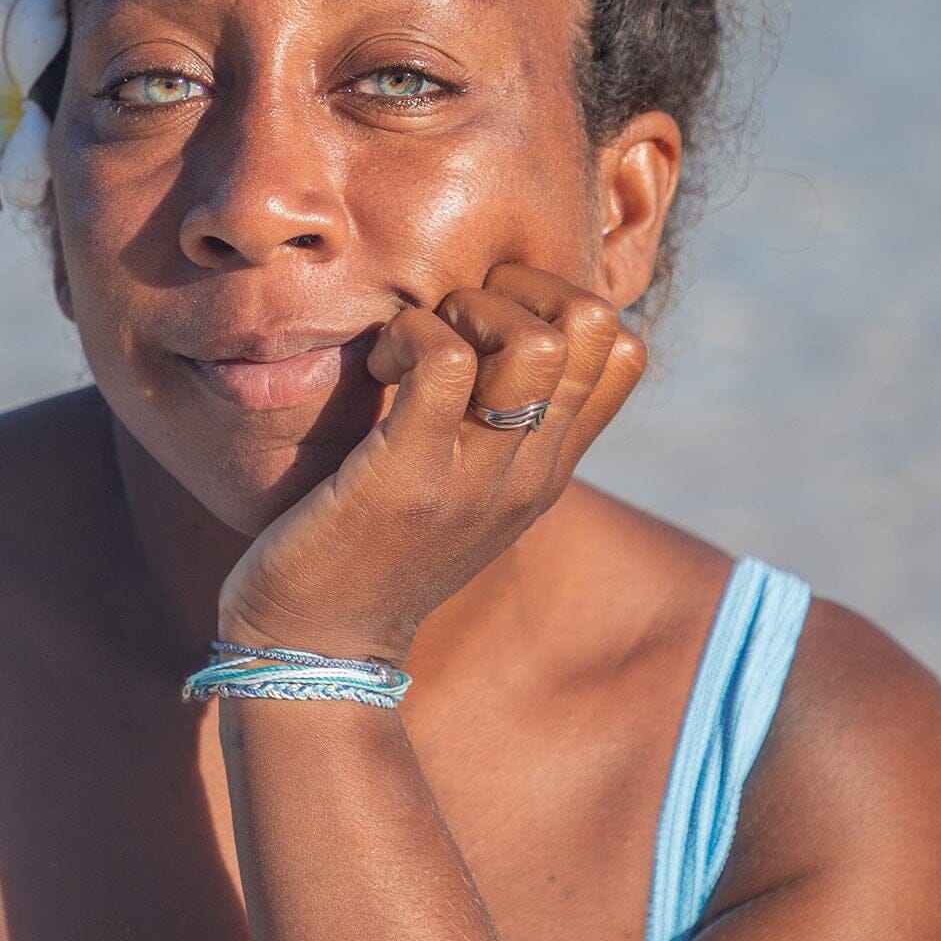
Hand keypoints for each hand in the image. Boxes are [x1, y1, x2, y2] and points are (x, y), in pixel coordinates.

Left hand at [216, 263, 648, 664]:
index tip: (484, 324)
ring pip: (534, 339)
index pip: (623, 348)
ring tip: (409, 347)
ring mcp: (478, 477)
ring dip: (461, 310)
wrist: (317, 650)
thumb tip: (488, 334)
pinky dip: (408, 335)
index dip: (556, 299)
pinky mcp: (411, 477)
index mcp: (549, 466)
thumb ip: (491, 426)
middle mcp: (532, 469)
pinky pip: (444, 359)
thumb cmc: (370, 548)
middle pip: (595, 323)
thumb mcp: (460, 488)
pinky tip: (377, 366)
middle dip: (515, 290)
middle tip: (447, 324)